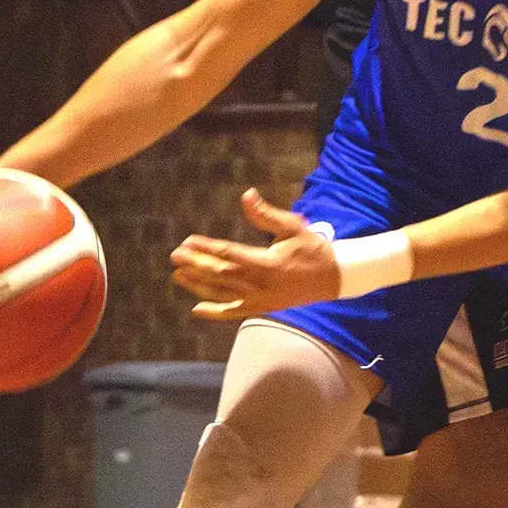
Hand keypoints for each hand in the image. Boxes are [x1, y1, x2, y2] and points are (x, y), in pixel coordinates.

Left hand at [170, 189, 337, 318]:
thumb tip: (246, 195)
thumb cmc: (312, 248)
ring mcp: (260, 300)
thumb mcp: (293, 226)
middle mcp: (260, 285)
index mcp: (267, 263)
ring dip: (198, 285)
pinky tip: (196, 309)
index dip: (206, 248)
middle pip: (220, 275)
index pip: (228, 255)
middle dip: (195, 265)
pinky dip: (214, 312)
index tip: (188, 241)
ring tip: (178, 275)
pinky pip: (233, 312)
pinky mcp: (262, 308)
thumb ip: (266, 214)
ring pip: (222, 294)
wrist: (332, 278)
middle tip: (175, 256)